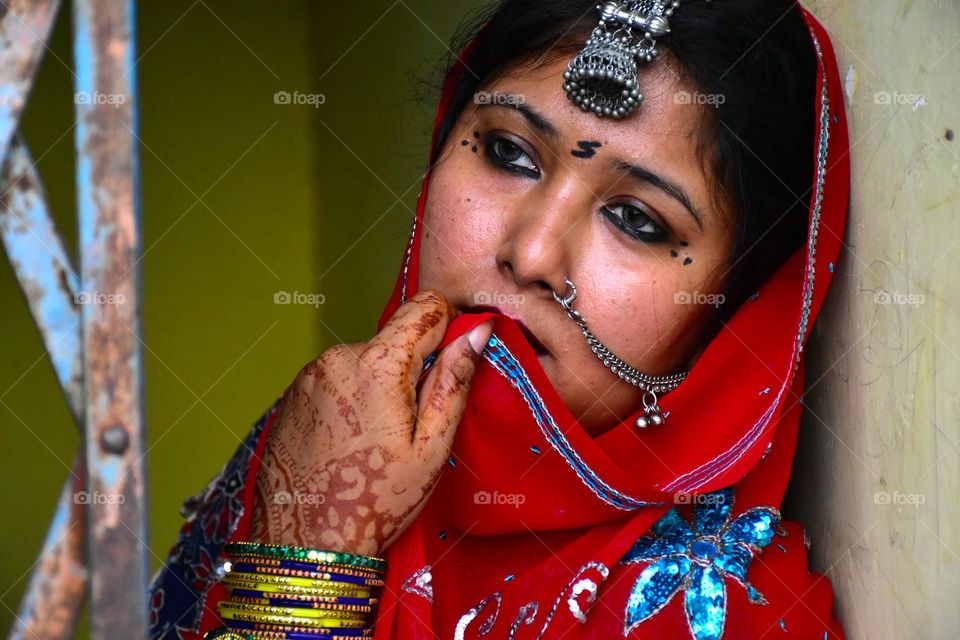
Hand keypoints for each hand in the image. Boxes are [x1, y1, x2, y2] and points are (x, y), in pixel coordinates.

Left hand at [248, 289, 493, 555]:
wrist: (305, 544)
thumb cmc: (375, 501)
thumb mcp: (431, 446)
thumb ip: (453, 381)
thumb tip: (477, 332)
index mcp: (378, 363)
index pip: (425, 308)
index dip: (447, 327)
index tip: (452, 359)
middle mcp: (338, 357)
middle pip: (392, 341)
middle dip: (410, 370)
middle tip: (410, 426)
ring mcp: (308, 376)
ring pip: (363, 362)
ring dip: (378, 386)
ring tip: (375, 442)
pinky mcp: (291, 395)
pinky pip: (334, 382)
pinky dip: (349, 401)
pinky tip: (349, 444)